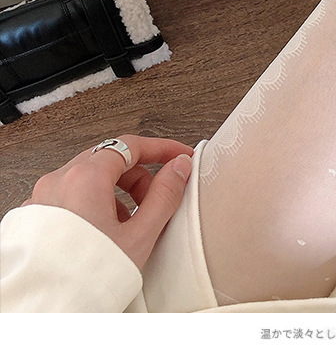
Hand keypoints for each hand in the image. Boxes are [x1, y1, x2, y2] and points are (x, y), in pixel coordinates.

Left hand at [22, 134, 194, 269]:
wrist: (45, 310)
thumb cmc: (85, 277)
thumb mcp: (138, 236)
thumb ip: (164, 195)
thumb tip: (178, 169)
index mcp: (85, 178)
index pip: (131, 145)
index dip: (162, 149)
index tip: (179, 156)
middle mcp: (60, 180)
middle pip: (110, 159)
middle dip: (140, 175)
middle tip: (156, 197)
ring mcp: (44, 197)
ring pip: (89, 177)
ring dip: (117, 190)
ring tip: (129, 222)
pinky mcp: (36, 216)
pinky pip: (71, 194)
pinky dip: (93, 202)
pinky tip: (104, 230)